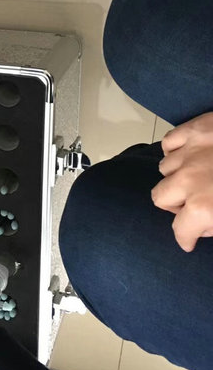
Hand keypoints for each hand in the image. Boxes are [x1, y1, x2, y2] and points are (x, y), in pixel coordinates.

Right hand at [152, 112, 212, 251]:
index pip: (180, 231)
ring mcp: (189, 152)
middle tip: (192, 206)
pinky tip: (190, 156)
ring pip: (164, 169)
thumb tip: (208, 226)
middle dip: (175, 207)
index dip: (187, 239)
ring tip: (196, 178)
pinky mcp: (194, 130)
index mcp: (203, 208)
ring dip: (177, 177)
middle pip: (160, 198)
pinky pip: (169, 143)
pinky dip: (175, 152)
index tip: (191, 240)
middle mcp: (188, 181)